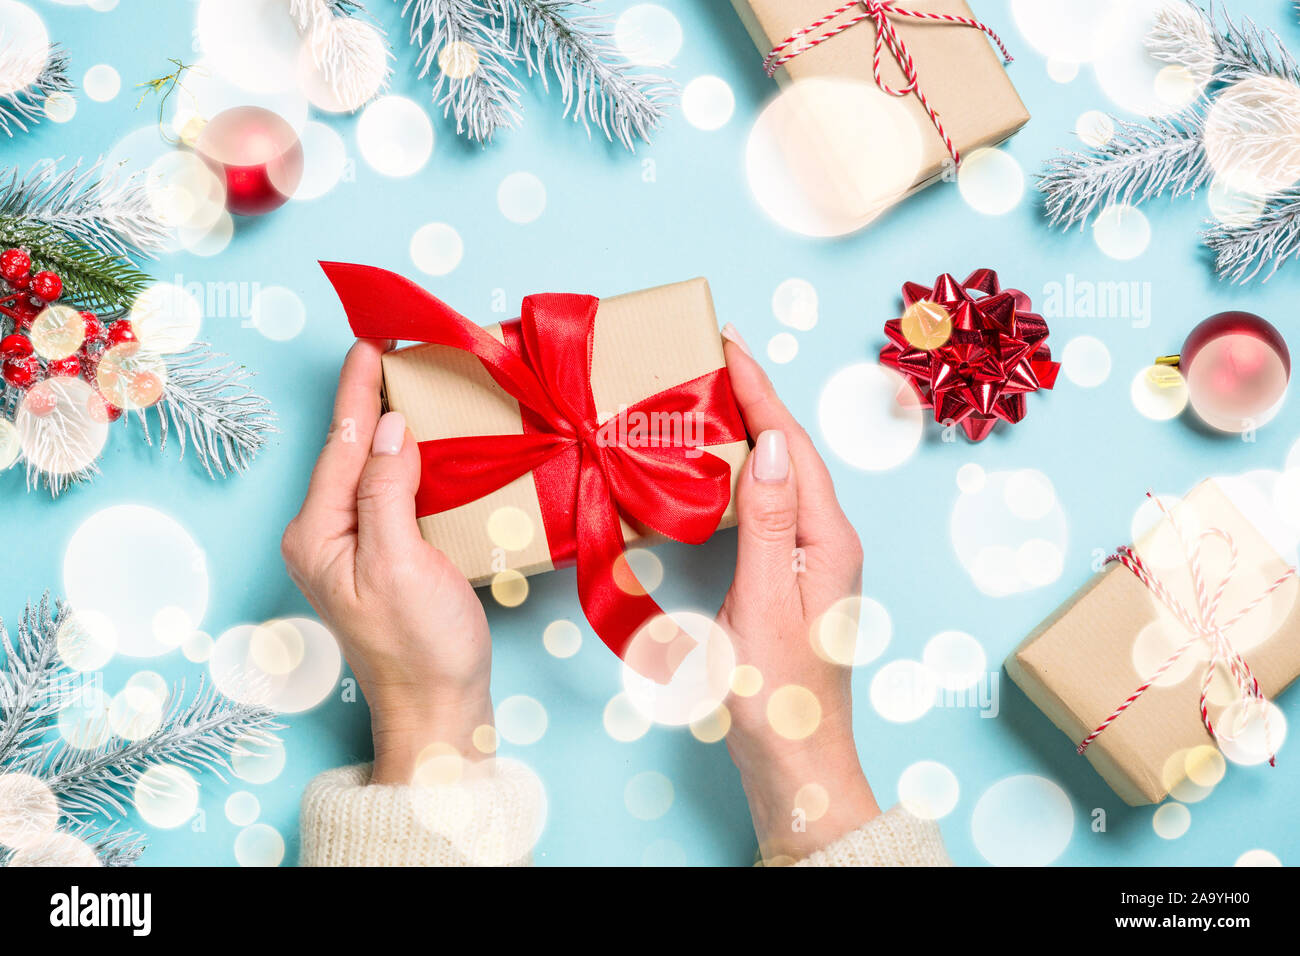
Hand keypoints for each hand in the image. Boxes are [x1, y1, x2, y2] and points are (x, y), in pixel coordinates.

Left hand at [281, 339, 492, 783]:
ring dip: (395, 427)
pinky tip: (431, 444)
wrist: (441, 710)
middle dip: (373, 399)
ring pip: (375, 470)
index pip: (342, 444)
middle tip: (396, 347)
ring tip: (413, 382)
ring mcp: (356, 549)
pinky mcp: (387, 557)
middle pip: (352, 452)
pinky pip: (396, 493)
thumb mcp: (400, 563)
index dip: (359, 390)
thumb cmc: (421, 647)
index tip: (372, 338)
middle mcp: (328, 536)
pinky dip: (414, 461)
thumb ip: (387, 492)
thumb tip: (393, 429)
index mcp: (318, 534)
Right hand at [717, 324, 879, 862]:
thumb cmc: (777, 696)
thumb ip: (768, 522)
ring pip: (784, 477)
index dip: (761, 389)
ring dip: (752, 430)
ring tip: (715, 392)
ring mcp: (813, 561)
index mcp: (829, 540)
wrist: (794, 766)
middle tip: (714, 354)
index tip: (729, 340)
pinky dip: (745, 473)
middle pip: (794, 452)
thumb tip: (775, 443)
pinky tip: (723, 467)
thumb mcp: (763, 605)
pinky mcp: (792, 579)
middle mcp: (829, 542)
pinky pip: (771, 507)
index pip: (794, 445)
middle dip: (757, 397)